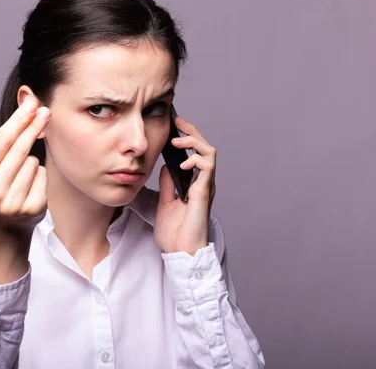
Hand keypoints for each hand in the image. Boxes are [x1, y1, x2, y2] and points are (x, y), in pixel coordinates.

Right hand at [0, 97, 50, 239]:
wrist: (4, 224)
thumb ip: (8, 138)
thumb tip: (29, 104)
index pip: (1, 142)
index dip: (18, 120)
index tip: (31, 104)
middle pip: (19, 150)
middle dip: (32, 127)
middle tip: (45, 111)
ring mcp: (12, 204)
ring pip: (33, 162)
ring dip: (31, 161)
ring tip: (20, 175)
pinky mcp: (32, 210)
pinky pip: (43, 176)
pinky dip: (39, 175)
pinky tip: (30, 185)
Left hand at [154, 116, 216, 255]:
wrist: (180, 252)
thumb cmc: (175, 233)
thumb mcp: (165, 202)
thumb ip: (168, 184)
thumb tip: (166, 167)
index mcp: (195, 184)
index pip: (196, 154)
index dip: (187, 138)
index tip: (175, 126)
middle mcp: (204, 183)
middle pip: (205, 148)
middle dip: (192, 132)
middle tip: (178, 123)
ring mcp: (206, 187)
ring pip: (210, 153)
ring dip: (194, 142)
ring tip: (177, 142)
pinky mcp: (204, 193)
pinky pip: (207, 168)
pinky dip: (196, 160)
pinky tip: (183, 163)